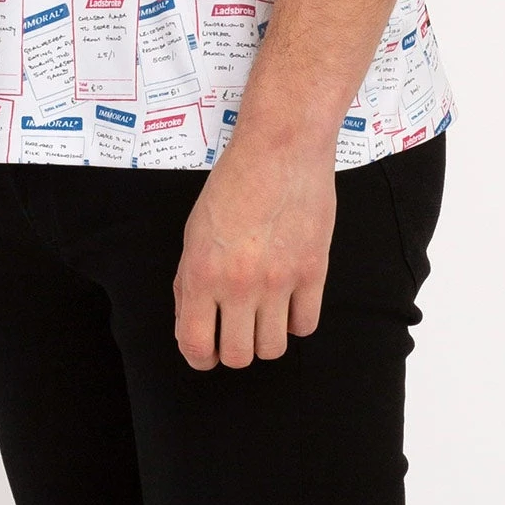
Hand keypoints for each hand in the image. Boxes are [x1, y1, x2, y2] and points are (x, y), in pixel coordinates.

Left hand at [172, 136, 336, 369]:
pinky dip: (297, 321)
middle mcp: (239, 283)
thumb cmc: (233, 183)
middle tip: (237, 329)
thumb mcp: (194, 229)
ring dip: (266, 338)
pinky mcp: (314, 272)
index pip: (194, 345)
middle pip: (238, 356)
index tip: (206, 352)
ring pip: (273, 348)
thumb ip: (190, 280)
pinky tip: (290, 300)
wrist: (280, 148)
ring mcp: (280, 280)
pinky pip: (306, 325)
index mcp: (202, 272)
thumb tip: (192, 322)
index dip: (199, 357)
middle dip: (233, 349)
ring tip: (264, 315)